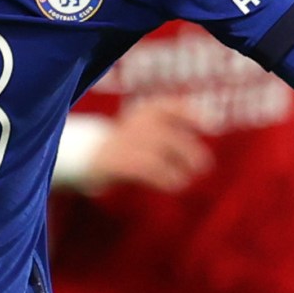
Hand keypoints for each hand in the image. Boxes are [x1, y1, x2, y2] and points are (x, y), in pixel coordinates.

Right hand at [90, 98, 209, 191]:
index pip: (169, 106)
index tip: (209, 126)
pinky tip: (175, 185)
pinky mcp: (116, 162)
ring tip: (188, 179)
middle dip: (190, 150)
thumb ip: (172, 139)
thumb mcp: (147, 134)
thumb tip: (202, 155)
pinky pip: (145, 168)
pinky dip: (165, 177)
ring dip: (179, 166)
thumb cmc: (126, 147)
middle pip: (168, 134)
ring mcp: (123, 142)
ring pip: (158, 151)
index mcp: (143, 112)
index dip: (190, 114)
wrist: (84, 157)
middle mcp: (133, 123)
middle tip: (204, 166)